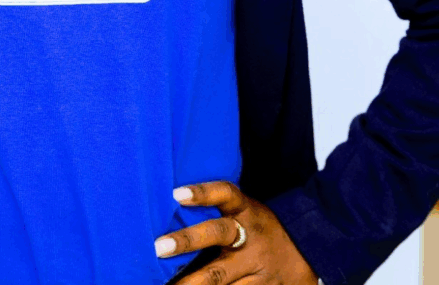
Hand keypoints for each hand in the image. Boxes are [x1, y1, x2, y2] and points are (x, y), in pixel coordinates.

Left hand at [154, 180, 318, 283]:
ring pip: (222, 277)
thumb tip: (173, 207)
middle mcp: (250, 235)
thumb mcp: (245, 211)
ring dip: (194, 283)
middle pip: (217, 234)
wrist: (308, 251)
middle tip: (159, 248)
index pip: (224, 194)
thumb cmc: (260, 227)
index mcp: (245, 210)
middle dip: (187, 241)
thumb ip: (219, 210)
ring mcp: (257, 265)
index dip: (202, 192)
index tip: (176, 194)